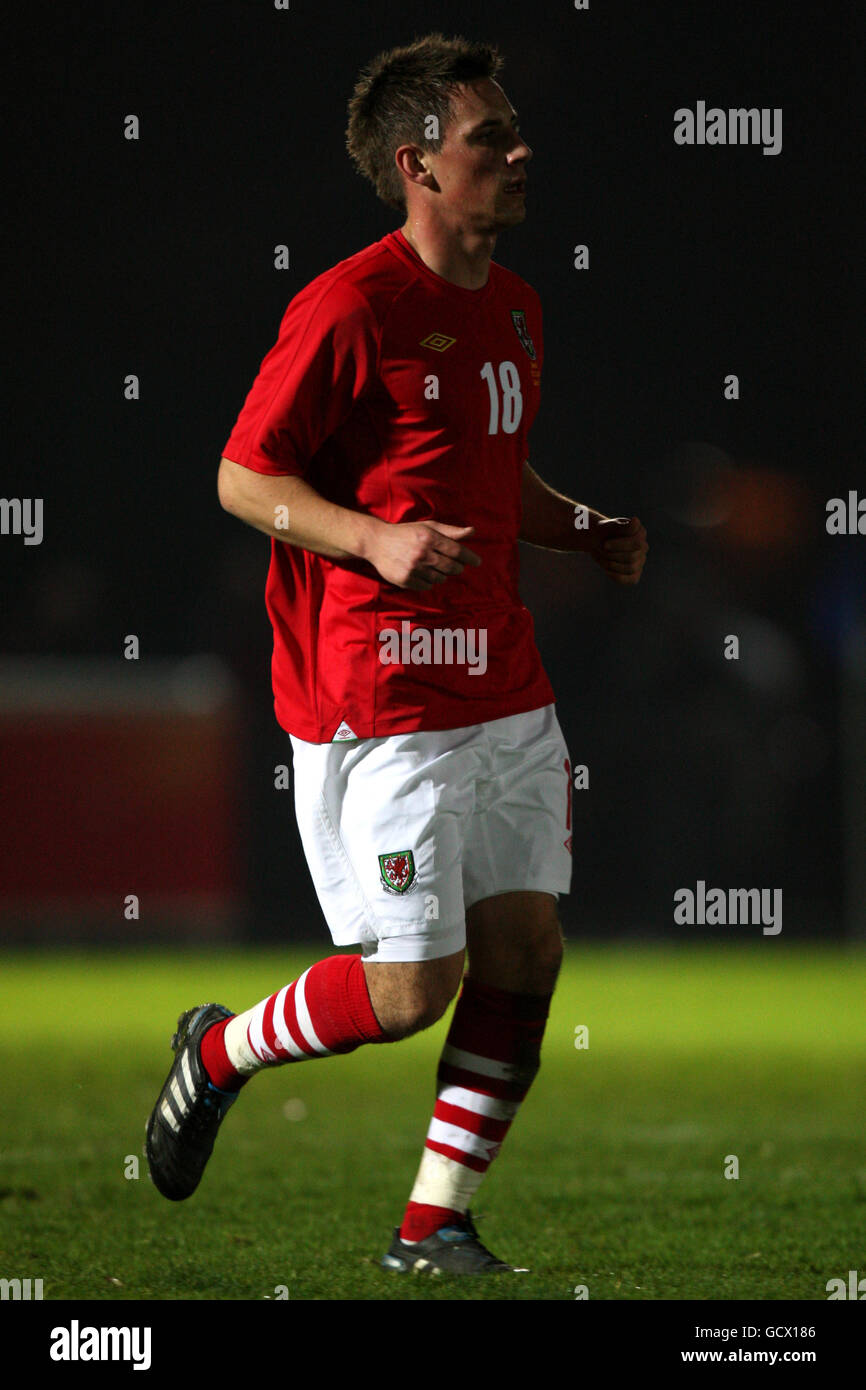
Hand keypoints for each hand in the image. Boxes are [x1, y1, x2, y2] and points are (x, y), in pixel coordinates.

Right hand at [363, 519, 481, 591]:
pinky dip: (429, 581)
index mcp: (429, 538)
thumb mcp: (428, 527)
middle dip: (457, 567)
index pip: (457, 551)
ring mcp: (413, 568)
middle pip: (451, 567)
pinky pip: (427, 586)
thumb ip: (451, 531)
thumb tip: (473, 531)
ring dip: (442, 574)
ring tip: (434, 566)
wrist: (377, 542)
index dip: (470, 558)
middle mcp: (422, 553)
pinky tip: (423, 573)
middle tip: (455, 565)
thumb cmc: (406, 533)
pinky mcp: (405, 580)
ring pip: (440, 579)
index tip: (477, 562)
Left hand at [590, 515, 648, 584]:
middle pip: (632, 557)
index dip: (619, 545)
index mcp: (640, 533)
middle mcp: (644, 547)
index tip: (605, 544)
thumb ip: (623, 527)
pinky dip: (618, 577)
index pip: (636, 543)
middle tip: (602, 549)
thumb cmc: (604, 532)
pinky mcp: (635, 573)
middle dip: (613, 555)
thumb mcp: (610, 527)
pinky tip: (607, 571)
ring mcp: (640, 561)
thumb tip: (636, 521)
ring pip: (631, 568)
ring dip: (613, 565)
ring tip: (604, 557)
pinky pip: (631, 580)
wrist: (597, 542)